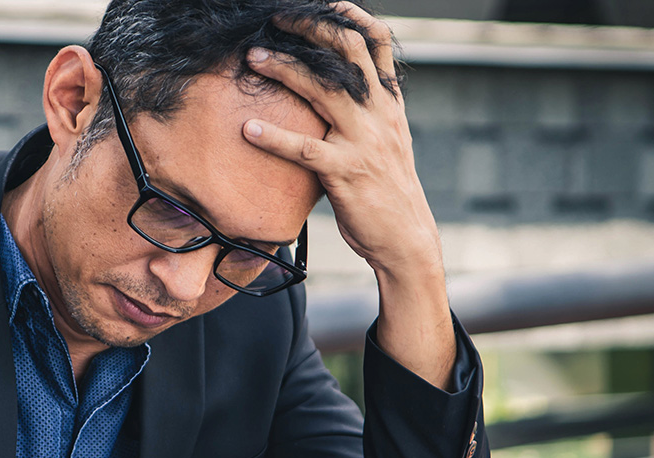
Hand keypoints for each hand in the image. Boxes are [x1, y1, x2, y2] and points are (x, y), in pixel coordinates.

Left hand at [242, 1, 441, 277]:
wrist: (406, 238)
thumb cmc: (389, 190)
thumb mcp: (389, 140)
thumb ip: (371, 111)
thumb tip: (344, 87)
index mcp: (389, 104)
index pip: (377, 43)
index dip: (351, 16)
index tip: (325, 3)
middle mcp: (379, 114)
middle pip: (347, 53)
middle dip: (310, 30)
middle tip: (275, 21)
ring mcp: (363, 142)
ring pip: (323, 90)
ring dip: (284, 69)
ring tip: (253, 58)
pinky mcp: (345, 172)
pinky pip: (304, 148)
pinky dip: (273, 137)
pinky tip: (247, 128)